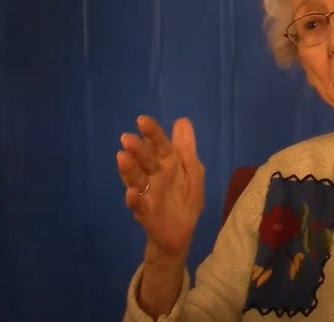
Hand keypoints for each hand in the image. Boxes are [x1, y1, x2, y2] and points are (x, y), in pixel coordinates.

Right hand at [117, 116, 205, 258]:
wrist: (181, 232)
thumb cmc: (185, 197)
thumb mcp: (192, 170)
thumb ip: (186, 148)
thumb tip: (182, 120)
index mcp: (168, 164)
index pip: (160, 145)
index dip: (152, 133)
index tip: (142, 120)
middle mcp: (154, 176)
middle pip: (145, 161)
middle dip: (138, 150)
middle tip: (127, 138)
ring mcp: (148, 193)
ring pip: (136, 179)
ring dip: (129, 170)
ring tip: (122, 158)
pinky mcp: (146, 213)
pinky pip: (138, 205)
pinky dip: (134, 200)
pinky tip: (131, 192)